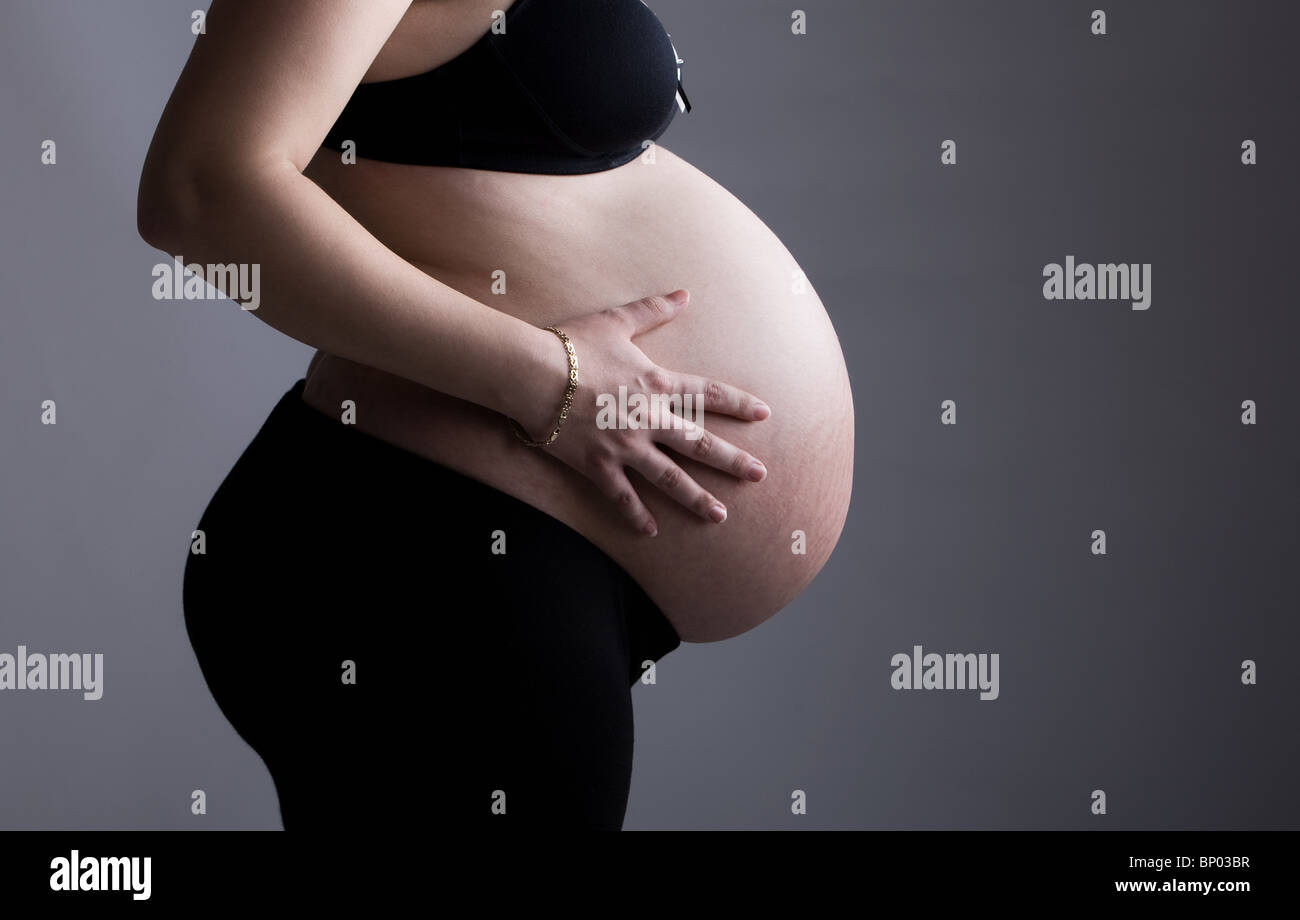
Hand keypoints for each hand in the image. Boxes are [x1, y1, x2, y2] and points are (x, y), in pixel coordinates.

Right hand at [513, 290, 769, 535]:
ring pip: (669, 477)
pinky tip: (650, 531)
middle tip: (759, 475)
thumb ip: (653, 310)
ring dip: (696, 497)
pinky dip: (636, 515)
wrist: (533, 373)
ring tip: (720, 515)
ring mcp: (624, 446)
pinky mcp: (598, 465)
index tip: (765, 414)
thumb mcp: (616, 321)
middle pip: (699, 443)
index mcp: (656, 384)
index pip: (708, 394)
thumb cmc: (572, 345)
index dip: (738, 403)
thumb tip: (685, 294)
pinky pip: (622, 496)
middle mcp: (648, 419)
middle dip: (732, 460)